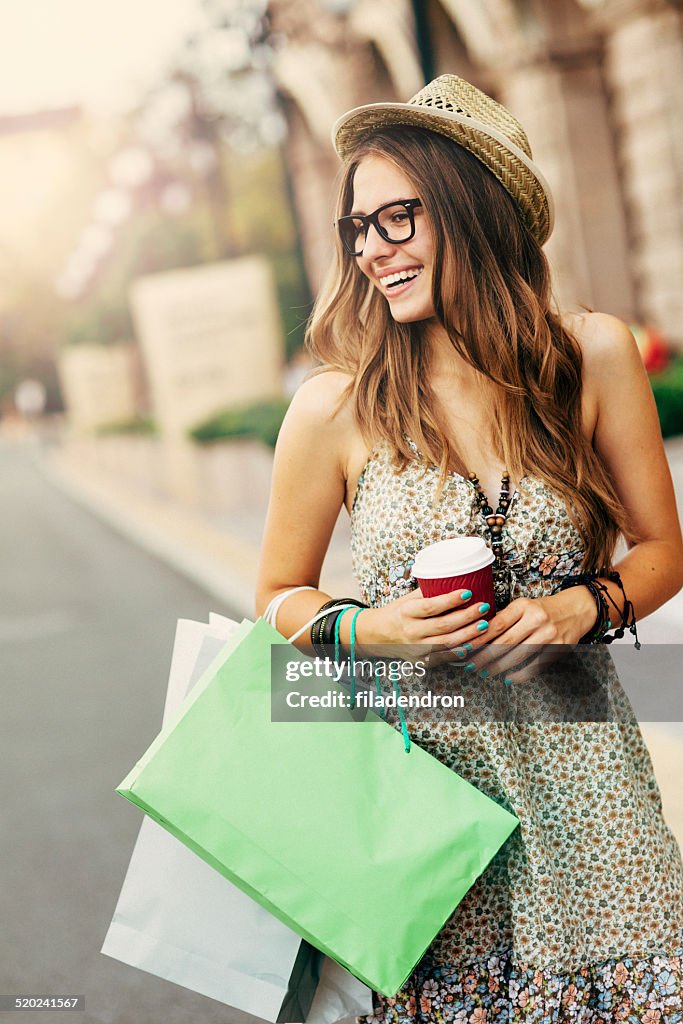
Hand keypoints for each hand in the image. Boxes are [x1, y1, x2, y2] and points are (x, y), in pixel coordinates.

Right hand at [354, 586, 493, 660]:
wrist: (379, 635)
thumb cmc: (398, 612)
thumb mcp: (409, 598)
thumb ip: (430, 591)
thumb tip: (456, 578)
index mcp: (406, 612)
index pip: (431, 606)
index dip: (451, 600)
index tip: (468, 592)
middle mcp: (411, 631)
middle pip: (443, 625)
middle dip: (467, 616)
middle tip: (483, 607)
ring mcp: (416, 648)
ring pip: (447, 643)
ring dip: (469, 635)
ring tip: (484, 625)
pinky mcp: (421, 661)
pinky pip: (444, 657)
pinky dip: (460, 652)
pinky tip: (473, 644)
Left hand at [457, 586, 596, 683]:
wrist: (576, 609)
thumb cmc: (543, 609)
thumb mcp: (523, 606)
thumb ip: (504, 619)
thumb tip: (478, 636)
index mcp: (523, 606)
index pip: (496, 625)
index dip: (479, 639)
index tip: (466, 648)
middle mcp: (536, 619)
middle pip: (505, 642)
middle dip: (485, 656)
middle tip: (471, 665)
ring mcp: (549, 634)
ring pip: (519, 655)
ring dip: (499, 667)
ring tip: (485, 673)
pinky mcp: (559, 648)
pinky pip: (536, 665)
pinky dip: (521, 675)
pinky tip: (508, 678)